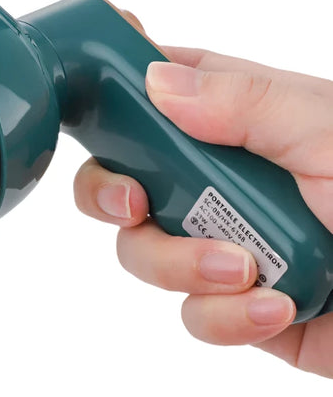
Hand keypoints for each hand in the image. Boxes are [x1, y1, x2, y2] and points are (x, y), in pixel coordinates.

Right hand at [74, 43, 332, 376]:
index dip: (112, 98)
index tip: (87, 107)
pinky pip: (192, 314)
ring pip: (142, 252)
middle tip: (135, 205)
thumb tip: (155, 80)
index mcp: (237, 121)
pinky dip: (225, 315)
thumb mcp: (327, 131)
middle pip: (122, 179)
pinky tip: (275, 307)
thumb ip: (243, 100)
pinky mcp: (234, 303)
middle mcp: (216, 180)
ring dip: (179, 266)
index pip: (151, 94)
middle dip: (113, 197)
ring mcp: (219, 241)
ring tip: (241, 269)